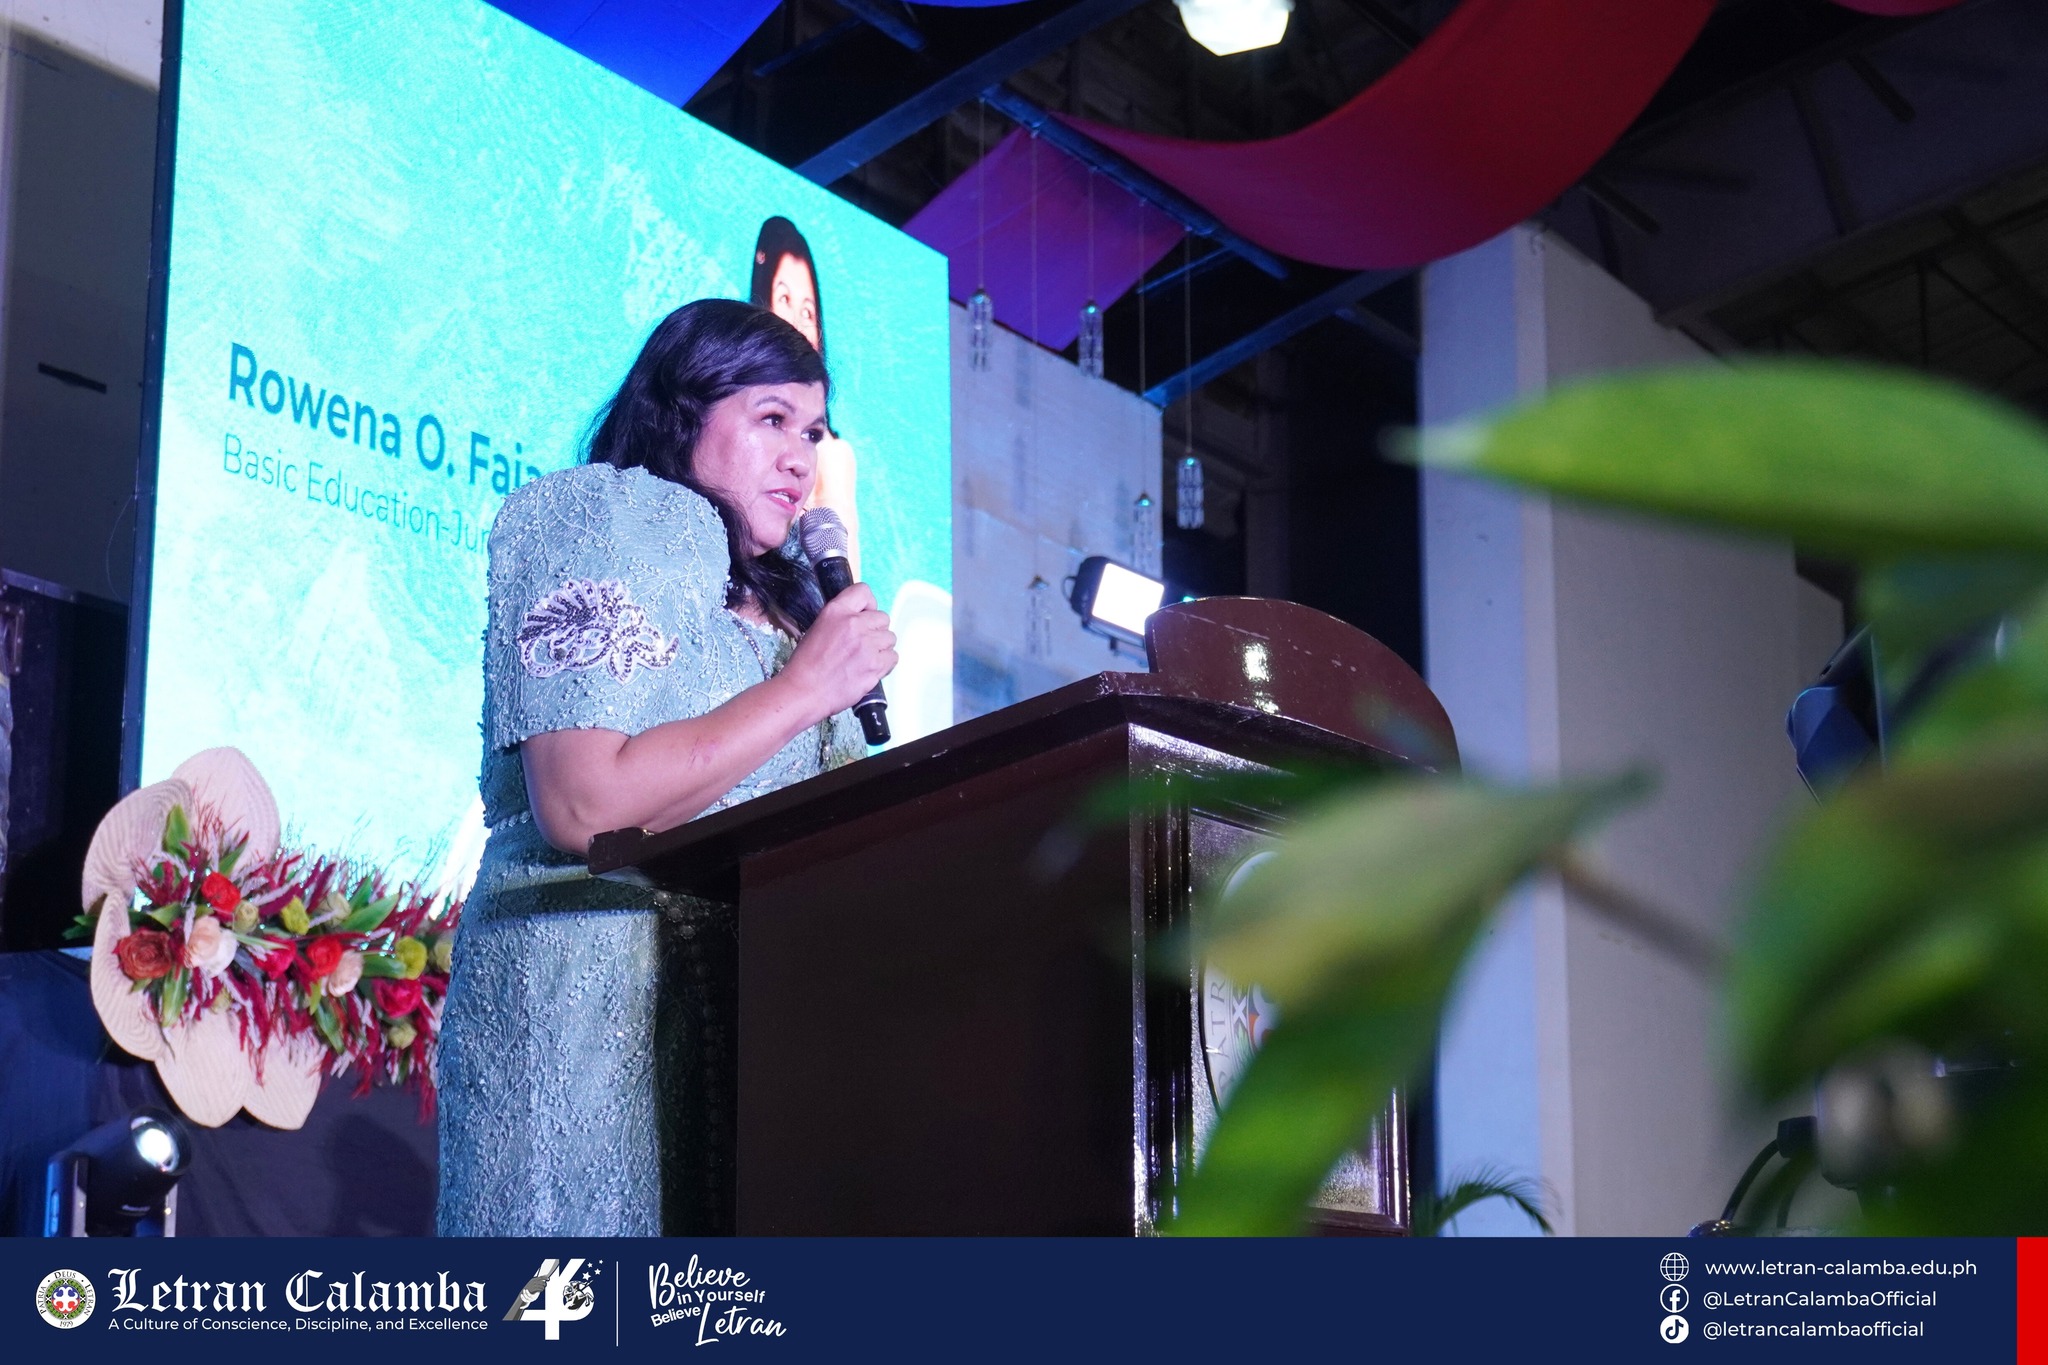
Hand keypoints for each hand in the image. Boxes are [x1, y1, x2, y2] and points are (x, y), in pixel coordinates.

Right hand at [780, 584, 895, 721]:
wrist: (804, 691)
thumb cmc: (806, 664)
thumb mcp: (819, 627)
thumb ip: (842, 618)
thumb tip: (864, 617)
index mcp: (836, 611)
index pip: (864, 591)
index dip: (867, 605)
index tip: (864, 615)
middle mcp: (854, 624)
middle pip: (883, 618)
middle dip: (875, 630)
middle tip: (862, 643)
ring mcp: (866, 645)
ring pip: (890, 638)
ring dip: (881, 647)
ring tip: (864, 658)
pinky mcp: (875, 665)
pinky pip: (893, 657)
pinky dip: (885, 663)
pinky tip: (869, 668)